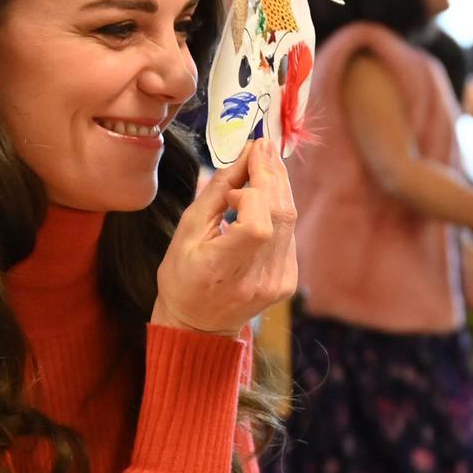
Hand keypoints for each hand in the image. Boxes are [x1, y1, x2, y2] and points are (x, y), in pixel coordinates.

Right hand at [153, 141, 298, 337]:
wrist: (199, 325)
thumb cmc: (183, 276)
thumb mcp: (187, 231)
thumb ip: (217, 191)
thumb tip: (245, 155)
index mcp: (221, 270)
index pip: (257, 225)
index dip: (254, 190)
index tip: (241, 169)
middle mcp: (255, 279)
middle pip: (279, 215)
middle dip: (272, 174)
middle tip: (262, 147)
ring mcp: (276, 283)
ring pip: (289, 220)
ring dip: (279, 186)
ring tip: (264, 163)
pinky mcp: (287, 281)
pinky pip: (289, 233)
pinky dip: (279, 210)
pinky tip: (264, 198)